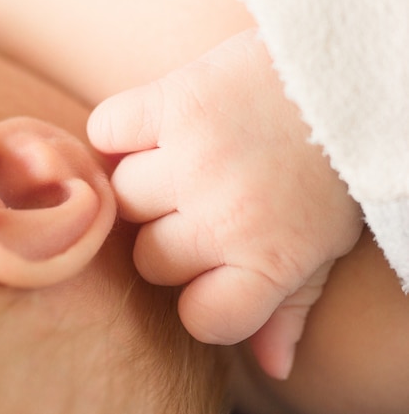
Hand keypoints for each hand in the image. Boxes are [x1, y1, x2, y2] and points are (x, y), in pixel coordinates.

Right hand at [88, 29, 362, 378]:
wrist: (338, 80)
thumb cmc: (330, 173)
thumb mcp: (323, 247)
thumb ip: (289, 310)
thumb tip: (270, 366)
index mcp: (269, 259)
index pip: (200, 318)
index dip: (200, 299)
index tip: (212, 272)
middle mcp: (227, 214)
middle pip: (150, 258)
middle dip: (170, 235)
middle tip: (200, 204)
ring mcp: (196, 156)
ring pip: (122, 196)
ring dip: (143, 182)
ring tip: (178, 162)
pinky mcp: (175, 101)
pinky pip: (106, 130)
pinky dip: (116, 132)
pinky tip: (147, 131)